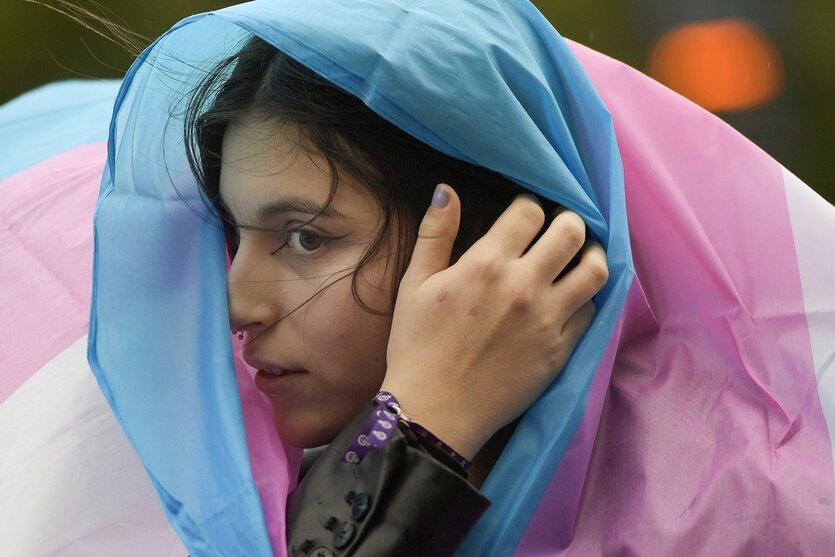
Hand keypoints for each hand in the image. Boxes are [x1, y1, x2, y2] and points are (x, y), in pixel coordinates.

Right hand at [381, 184, 607, 459]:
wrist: (434, 412)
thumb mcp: (415, 285)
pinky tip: (570, 298)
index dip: (528, 206)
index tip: (523, 215)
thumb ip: (434, 233)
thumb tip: (446, 189)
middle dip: (567, 222)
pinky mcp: (561, 351)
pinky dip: (585, 299)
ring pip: (595, 270)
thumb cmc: (417, 347)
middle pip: (572, 231)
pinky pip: (591, 312)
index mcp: (487, 264)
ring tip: (577, 258)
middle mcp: (524, 286)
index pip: (529, 211)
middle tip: (556, 231)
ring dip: (589, 256)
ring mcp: (548, 320)